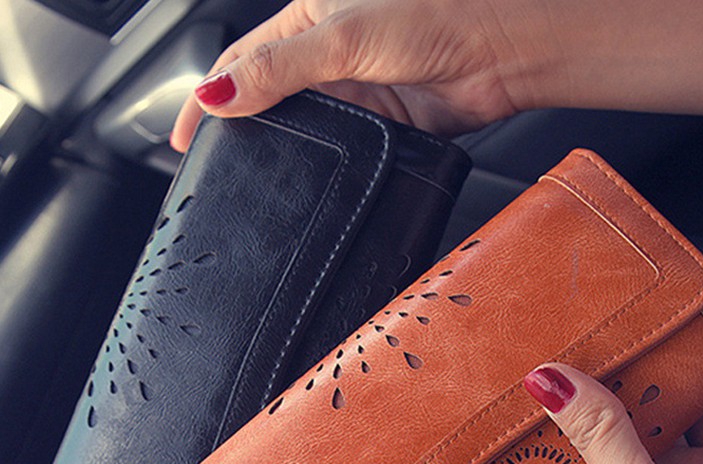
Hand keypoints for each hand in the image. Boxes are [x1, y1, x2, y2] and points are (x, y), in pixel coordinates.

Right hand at [171, 0, 702, 152]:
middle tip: (213, 169)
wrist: (496, 54)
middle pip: (267, 98)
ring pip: (301, 129)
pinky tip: (306, 182)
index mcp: (306, 19)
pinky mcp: (376, 125)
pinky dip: (319, 167)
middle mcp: (324, 57)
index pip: (241, 60)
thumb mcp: (343, 38)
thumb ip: (280, 67)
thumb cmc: (434, 19)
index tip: (183, 135)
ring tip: (254, 182)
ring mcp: (350, 94)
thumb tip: (220, 92)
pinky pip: (336, 150)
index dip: (209, 96)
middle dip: (238, 130)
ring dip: (279, 152)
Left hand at [522, 363, 702, 463]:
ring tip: (618, 349)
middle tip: (574, 356)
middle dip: (595, 402)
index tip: (529, 385)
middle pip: (608, 437)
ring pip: (655, 422)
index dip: (547, 430)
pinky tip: (681, 361)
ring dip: (642, 391)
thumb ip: (597, 437)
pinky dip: (698, 388)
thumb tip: (547, 383)